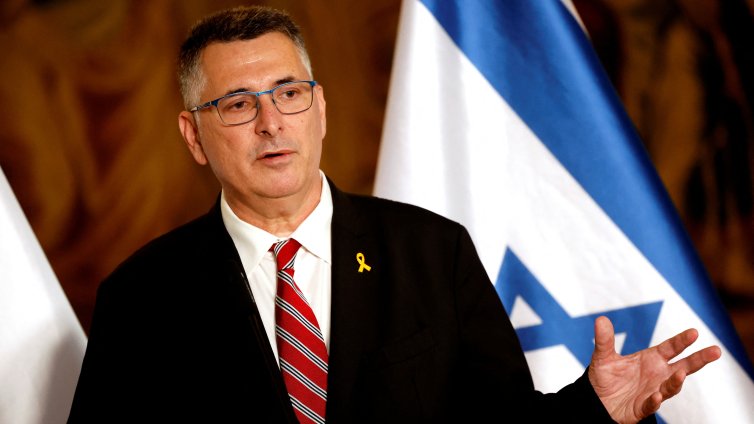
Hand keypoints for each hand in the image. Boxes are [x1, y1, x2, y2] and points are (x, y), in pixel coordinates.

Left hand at [587, 316, 720, 422]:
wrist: (597, 401)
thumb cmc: (606, 378)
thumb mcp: (603, 356)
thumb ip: (604, 339)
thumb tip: (601, 319)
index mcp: (651, 359)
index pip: (671, 348)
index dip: (682, 340)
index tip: (694, 332)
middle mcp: (657, 375)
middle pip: (683, 366)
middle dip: (699, 359)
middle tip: (716, 350)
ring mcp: (653, 391)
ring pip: (671, 387)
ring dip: (676, 381)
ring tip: (681, 373)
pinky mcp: (642, 408)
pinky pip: (651, 405)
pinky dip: (655, 401)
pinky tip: (656, 396)